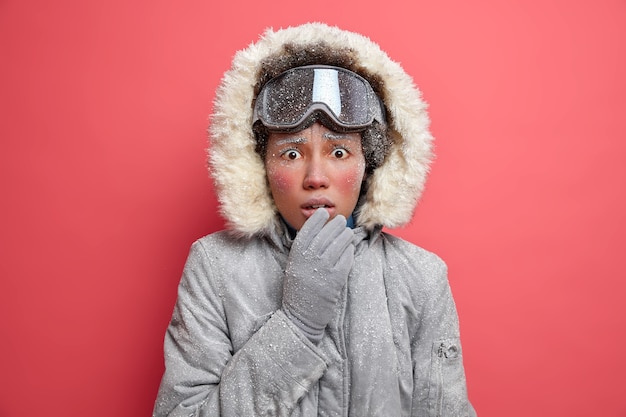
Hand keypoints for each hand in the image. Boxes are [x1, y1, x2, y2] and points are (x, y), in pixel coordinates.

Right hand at [282, 209, 354, 342]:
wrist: (301, 315)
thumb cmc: (298, 290)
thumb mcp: (295, 266)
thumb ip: (304, 250)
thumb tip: (320, 231)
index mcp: (296, 255)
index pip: (308, 229)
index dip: (317, 219)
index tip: (324, 213)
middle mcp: (310, 259)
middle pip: (326, 234)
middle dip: (335, 224)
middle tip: (341, 220)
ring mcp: (324, 268)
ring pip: (339, 243)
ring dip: (345, 236)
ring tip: (347, 233)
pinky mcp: (336, 278)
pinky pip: (346, 258)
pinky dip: (349, 251)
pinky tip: (348, 248)